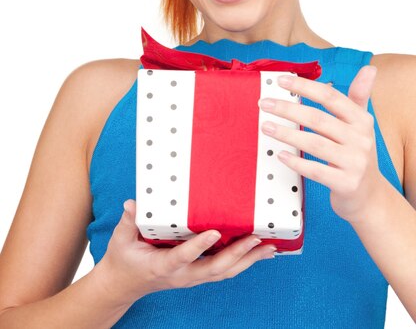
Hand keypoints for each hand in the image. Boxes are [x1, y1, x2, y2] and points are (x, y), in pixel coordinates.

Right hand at [96, 200, 276, 306]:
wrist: (125, 285)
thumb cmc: (123, 259)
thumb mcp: (120, 240)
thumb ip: (128, 222)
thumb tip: (132, 203)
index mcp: (162, 266)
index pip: (183, 257)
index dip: (199, 246)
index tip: (215, 232)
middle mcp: (182, 275)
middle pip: (215, 268)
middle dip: (238, 254)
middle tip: (256, 238)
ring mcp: (192, 277)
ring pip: (225, 272)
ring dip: (248, 260)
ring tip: (270, 247)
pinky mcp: (199, 275)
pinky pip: (225, 271)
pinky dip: (244, 262)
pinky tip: (260, 252)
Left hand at [258, 65, 384, 224]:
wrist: (371, 197)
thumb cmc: (357, 154)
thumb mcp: (362, 124)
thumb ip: (359, 96)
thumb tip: (369, 67)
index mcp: (362, 120)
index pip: (330, 97)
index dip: (305, 86)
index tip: (280, 80)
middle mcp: (361, 139)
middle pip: (318, 119)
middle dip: (288, 109)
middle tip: (264, 103)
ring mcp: (355, 162)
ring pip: (314, 143)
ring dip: (286, 133)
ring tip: (265, 127)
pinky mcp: (347, 184)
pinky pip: (316, 170)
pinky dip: (296, 162)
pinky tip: (280, 155)